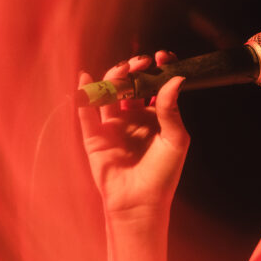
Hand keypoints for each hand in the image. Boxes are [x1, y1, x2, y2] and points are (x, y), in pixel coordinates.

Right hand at [77, 51, 189, 222]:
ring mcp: (113, 125)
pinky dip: (85, 95)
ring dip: (114, 77)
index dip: (158, 68)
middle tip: (141, 63)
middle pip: (131, 84)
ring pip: (110, 93)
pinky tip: (86, 80)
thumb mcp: (176, 140)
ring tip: (122, 71)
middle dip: (135, 69)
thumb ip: (172, 110)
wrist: (141, 203)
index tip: (162, 57)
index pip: (155, 84)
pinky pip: (87, 113)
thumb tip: (176, 79)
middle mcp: (134, 116)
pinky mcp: (95, 136)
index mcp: (156, 115)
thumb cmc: (163, 174)